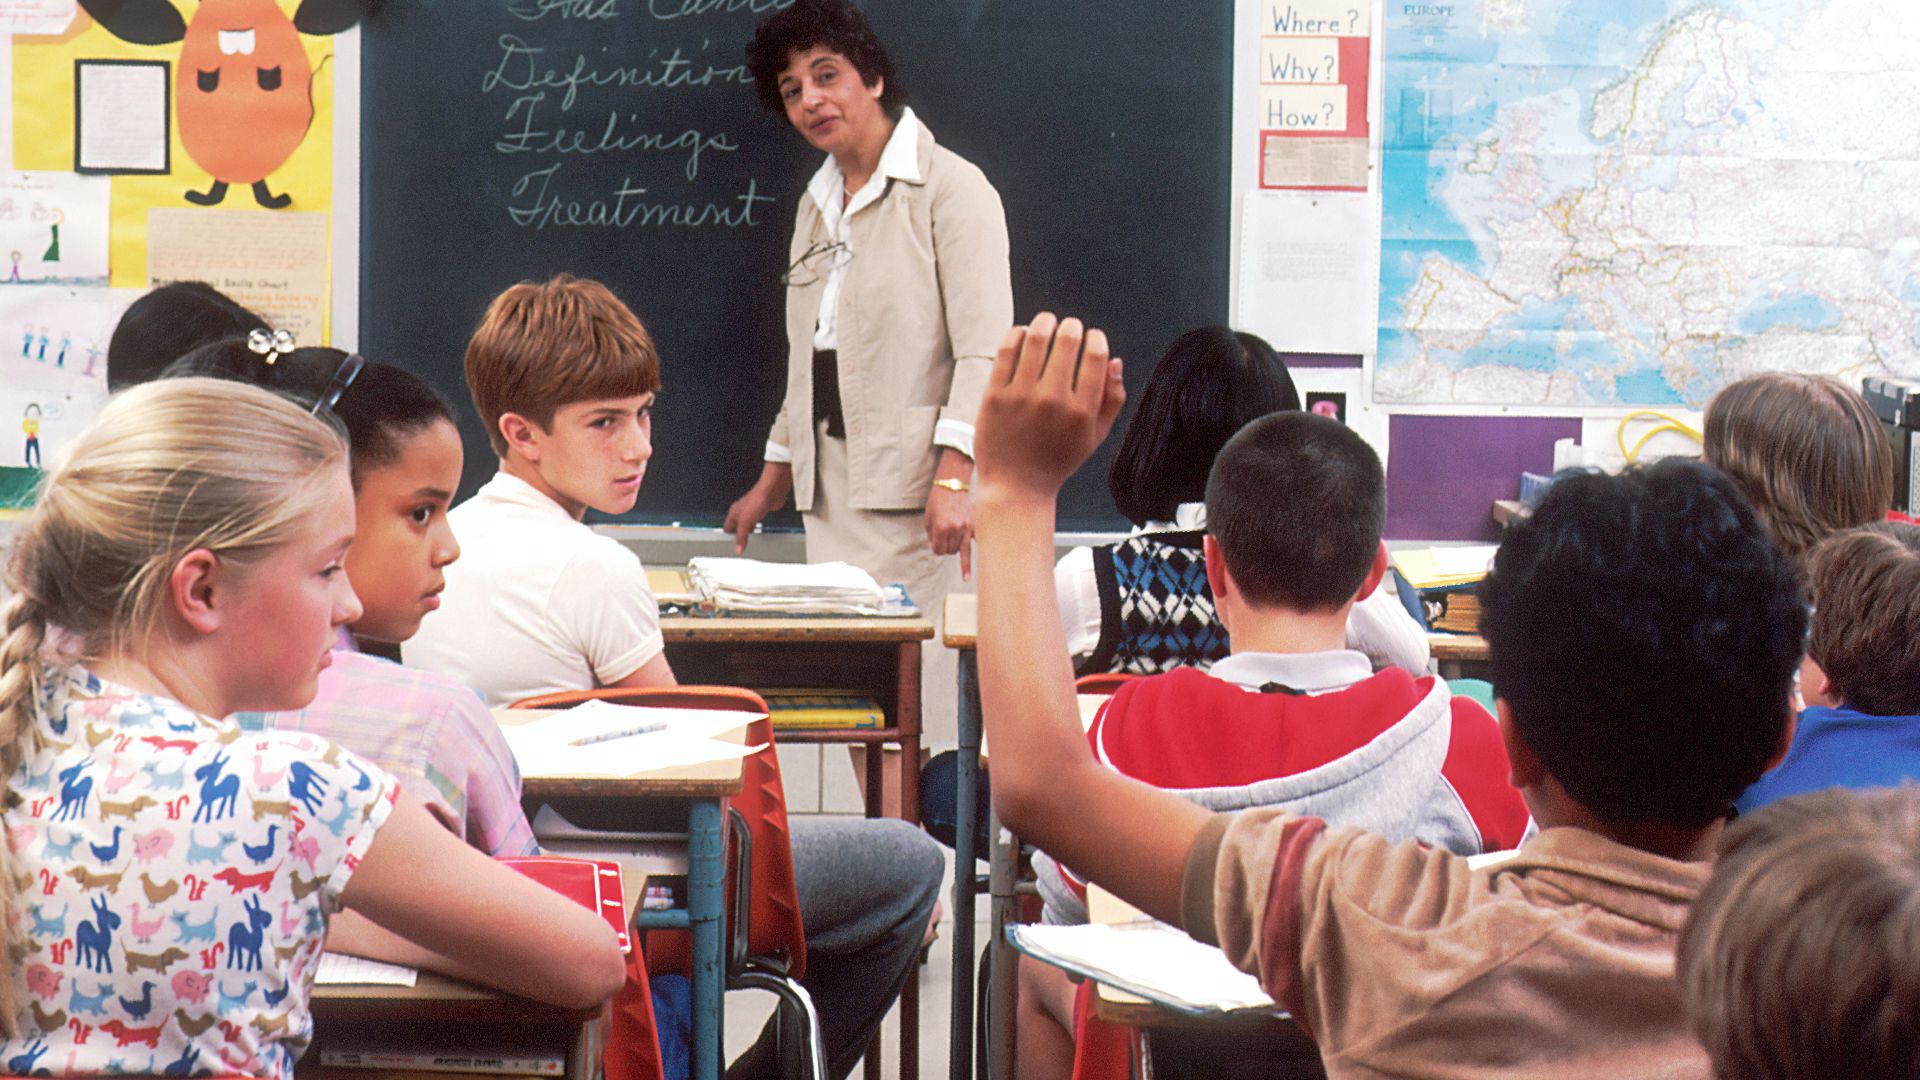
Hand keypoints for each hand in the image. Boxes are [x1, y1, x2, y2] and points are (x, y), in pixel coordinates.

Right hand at [722, 462, 792, 552]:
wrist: (771, 492)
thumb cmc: (756, 500)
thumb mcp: (745, 522)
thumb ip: (741, 536)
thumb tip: (738, 548)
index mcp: (733, 513)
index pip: (726, 528)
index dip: (728, 537)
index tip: (730, 546)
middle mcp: (741, 511)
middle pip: (737, 526)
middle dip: (739, 535)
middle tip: (741, 545)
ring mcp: (751, 511)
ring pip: (747, 524)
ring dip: (749, 532)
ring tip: (750, 541)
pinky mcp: (761, 510)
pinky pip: (758, 521)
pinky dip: (758, 528)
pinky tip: (761, 531)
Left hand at [925, 485, 973, 579]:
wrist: (953, 484)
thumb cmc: (938, 499)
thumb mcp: (928, 516)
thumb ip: (931, 533)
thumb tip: (936, 546)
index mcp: (941, 528)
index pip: (938, 550)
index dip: (936, 550)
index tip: (937, 549)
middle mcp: (954, 530)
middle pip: (950, 551)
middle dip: (946, 550)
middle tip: (945, 545)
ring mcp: (966, 528)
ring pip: (963, 550)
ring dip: (958, 553)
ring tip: (966, 576)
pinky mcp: (975, 524)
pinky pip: (978, 541)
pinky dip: (980, 549)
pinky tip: (985, 562)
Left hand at [973, 313, 1124, 506]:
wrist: (1016, 486)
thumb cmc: (1057, 460)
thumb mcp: (1094, 437)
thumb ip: (1112, 400)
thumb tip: (1115, 360)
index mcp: (1082, 411)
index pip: (1095, 355)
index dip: (1096, 337)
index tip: (1092, 337)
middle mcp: (1053, 401)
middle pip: (1067, 340)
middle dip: (1072, 326)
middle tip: (1070, 327)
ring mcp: (1021, 397)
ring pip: (1036, 338)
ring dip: (1045, 321)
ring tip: (1047, 322)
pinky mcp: (995, 395)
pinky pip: (1007, 351)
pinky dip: (1017, 334)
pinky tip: (1023, 334)